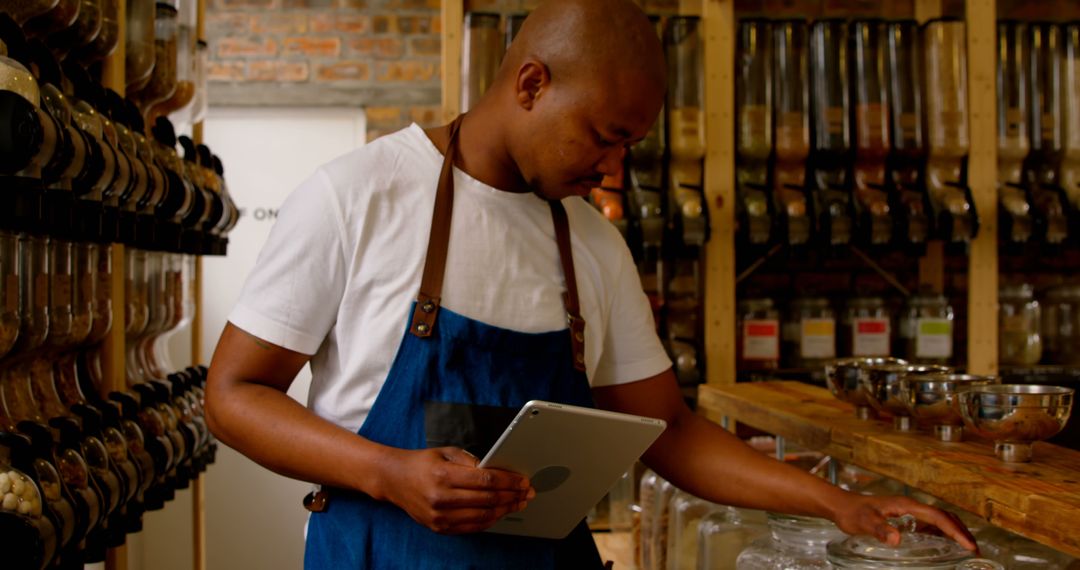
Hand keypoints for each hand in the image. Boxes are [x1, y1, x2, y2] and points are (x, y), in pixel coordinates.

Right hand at [375, 446, 534, 534]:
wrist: (395, 480)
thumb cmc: (423, 463)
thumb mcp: (447, 453)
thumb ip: (472, 461)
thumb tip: (498, 470)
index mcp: (444, 475)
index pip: (486, 480)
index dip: (509, 481)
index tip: (523, 480)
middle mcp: (441, 498)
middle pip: (488, 499)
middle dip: (512, 495)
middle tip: (526, 492)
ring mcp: (440, 516)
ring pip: (483, 516)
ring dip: (505, 510)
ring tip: (518, 503)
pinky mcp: (439, 527)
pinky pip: (472, 527)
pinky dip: (490, 520)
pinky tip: (500, 512)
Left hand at [830, 494, 977, 550]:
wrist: (841, 506)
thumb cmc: (852, 512)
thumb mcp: (864, 523)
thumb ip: (880, 530)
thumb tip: (897, 539)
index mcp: (906, 505)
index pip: (938, 517)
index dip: (955, 531)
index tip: (968, 546)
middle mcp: (910, 506)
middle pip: (944, 516)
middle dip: (961, 531)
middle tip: (974, 550)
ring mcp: (908, 511)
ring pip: (938, 519)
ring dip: (954, 531)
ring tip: (965, 548)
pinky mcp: (904, 517)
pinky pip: (929, 524)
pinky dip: (942, 532)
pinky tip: (943, 544)